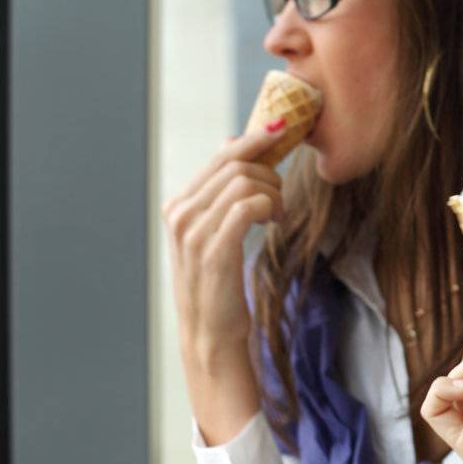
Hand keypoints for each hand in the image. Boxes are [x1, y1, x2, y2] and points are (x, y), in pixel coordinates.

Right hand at [162, 125, 286, 368]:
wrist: (211, 334)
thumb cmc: (219, 283)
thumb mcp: (214, 233)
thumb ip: (219, 193)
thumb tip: (231, 144)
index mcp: (179, 205)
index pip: (221, 156)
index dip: (255, 139)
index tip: (283, 129)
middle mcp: (180, 213)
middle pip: (235, 164)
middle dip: (270, 173)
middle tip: (280, 201)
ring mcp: (193, 232)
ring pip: (245, 182)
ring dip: (274, 193)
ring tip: (278, 216)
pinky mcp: (214, 250)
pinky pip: (249, 206)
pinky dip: (270, 207)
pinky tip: (275, 222)